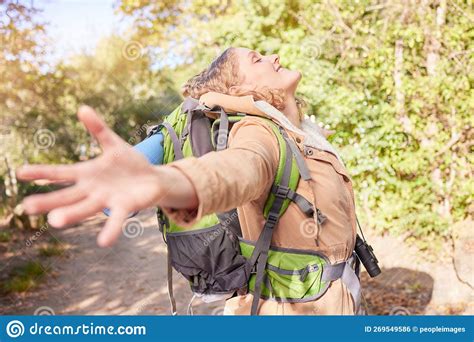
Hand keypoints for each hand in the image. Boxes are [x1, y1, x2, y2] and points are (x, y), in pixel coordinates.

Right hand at [16, 106, 162, 246]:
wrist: (152, 179)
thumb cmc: (129, 163)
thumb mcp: (113, 143)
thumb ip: (98, 129)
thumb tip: (82, 108)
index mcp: (87, 173)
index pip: (60, 173)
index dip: (42, 173)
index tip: (21, 172)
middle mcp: (92, 190)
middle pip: (67, 195)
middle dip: (48, 201)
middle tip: (27, 207)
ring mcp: (107, 200)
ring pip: (86, 208)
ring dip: (72, 214)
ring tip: (55, 221)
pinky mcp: (124, 207)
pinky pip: (115, 219)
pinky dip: (110, 230)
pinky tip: (103, 242)